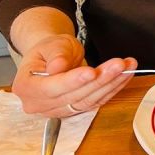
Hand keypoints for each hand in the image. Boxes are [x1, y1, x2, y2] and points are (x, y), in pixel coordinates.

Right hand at [11, 33, 136, 116]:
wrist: (53, 56)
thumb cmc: (50, 50)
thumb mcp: (51, 45)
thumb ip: (56, 55)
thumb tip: (57, 67)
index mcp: (27, 87)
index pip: (51, 88)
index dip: (73, 81)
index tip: (92, 71)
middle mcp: (39, 104)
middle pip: (73, 95)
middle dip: (100, 79)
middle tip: (119, 64)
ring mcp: (57, 110)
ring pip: (88, 99)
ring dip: (111, 83)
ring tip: (127, 66)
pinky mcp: (75, 109)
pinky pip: (96, 101)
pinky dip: (113, 88)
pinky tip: (126, 75)